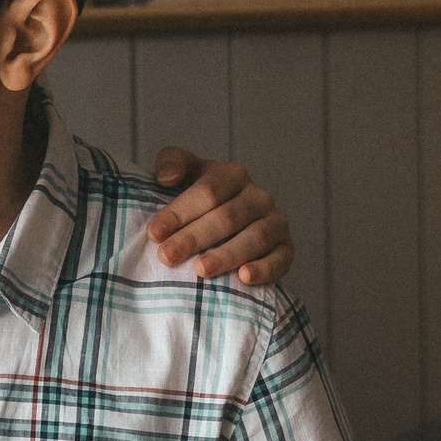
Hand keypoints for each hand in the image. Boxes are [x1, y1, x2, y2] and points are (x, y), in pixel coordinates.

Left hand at [148, 148, 293, 285]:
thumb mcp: (186, 174)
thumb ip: (173, 163)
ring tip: (200, 270)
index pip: (208, 191)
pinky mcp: (286, 248)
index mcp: (233, 175)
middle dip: (194, 237)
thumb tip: (166, 177)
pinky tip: (244, 278)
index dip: (180, 212)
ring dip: (226, 255)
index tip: (154, 233)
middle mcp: (258, 196)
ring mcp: (275, 222)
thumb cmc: (200, 202)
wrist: (229, 227)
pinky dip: (264, 269)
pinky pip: (280, 259)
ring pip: (254, 238)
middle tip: (166, 256)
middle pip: (227, 217)